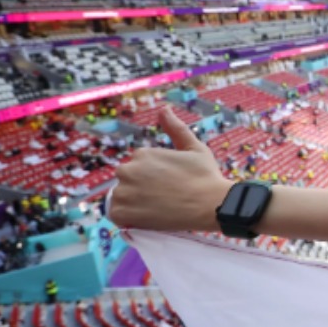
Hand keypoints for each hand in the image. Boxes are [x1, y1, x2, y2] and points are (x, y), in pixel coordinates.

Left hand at [109, 107, 231, 232]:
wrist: (211, 204)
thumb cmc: (206, 176)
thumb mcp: (194, 148)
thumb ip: (175, 128)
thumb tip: (164, 109)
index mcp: (142, 154)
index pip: (140, 166)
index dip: (155, 177)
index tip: (169, 185)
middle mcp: (128, 170)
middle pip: (128, 180)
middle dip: (141, 188)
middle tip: (163, 198)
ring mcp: (123, 192)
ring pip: (121, 197)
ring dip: (134, 202)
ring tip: (157, 209)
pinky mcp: (121, 212)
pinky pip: (116, 214)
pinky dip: (128, 217)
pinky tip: (147, 217)